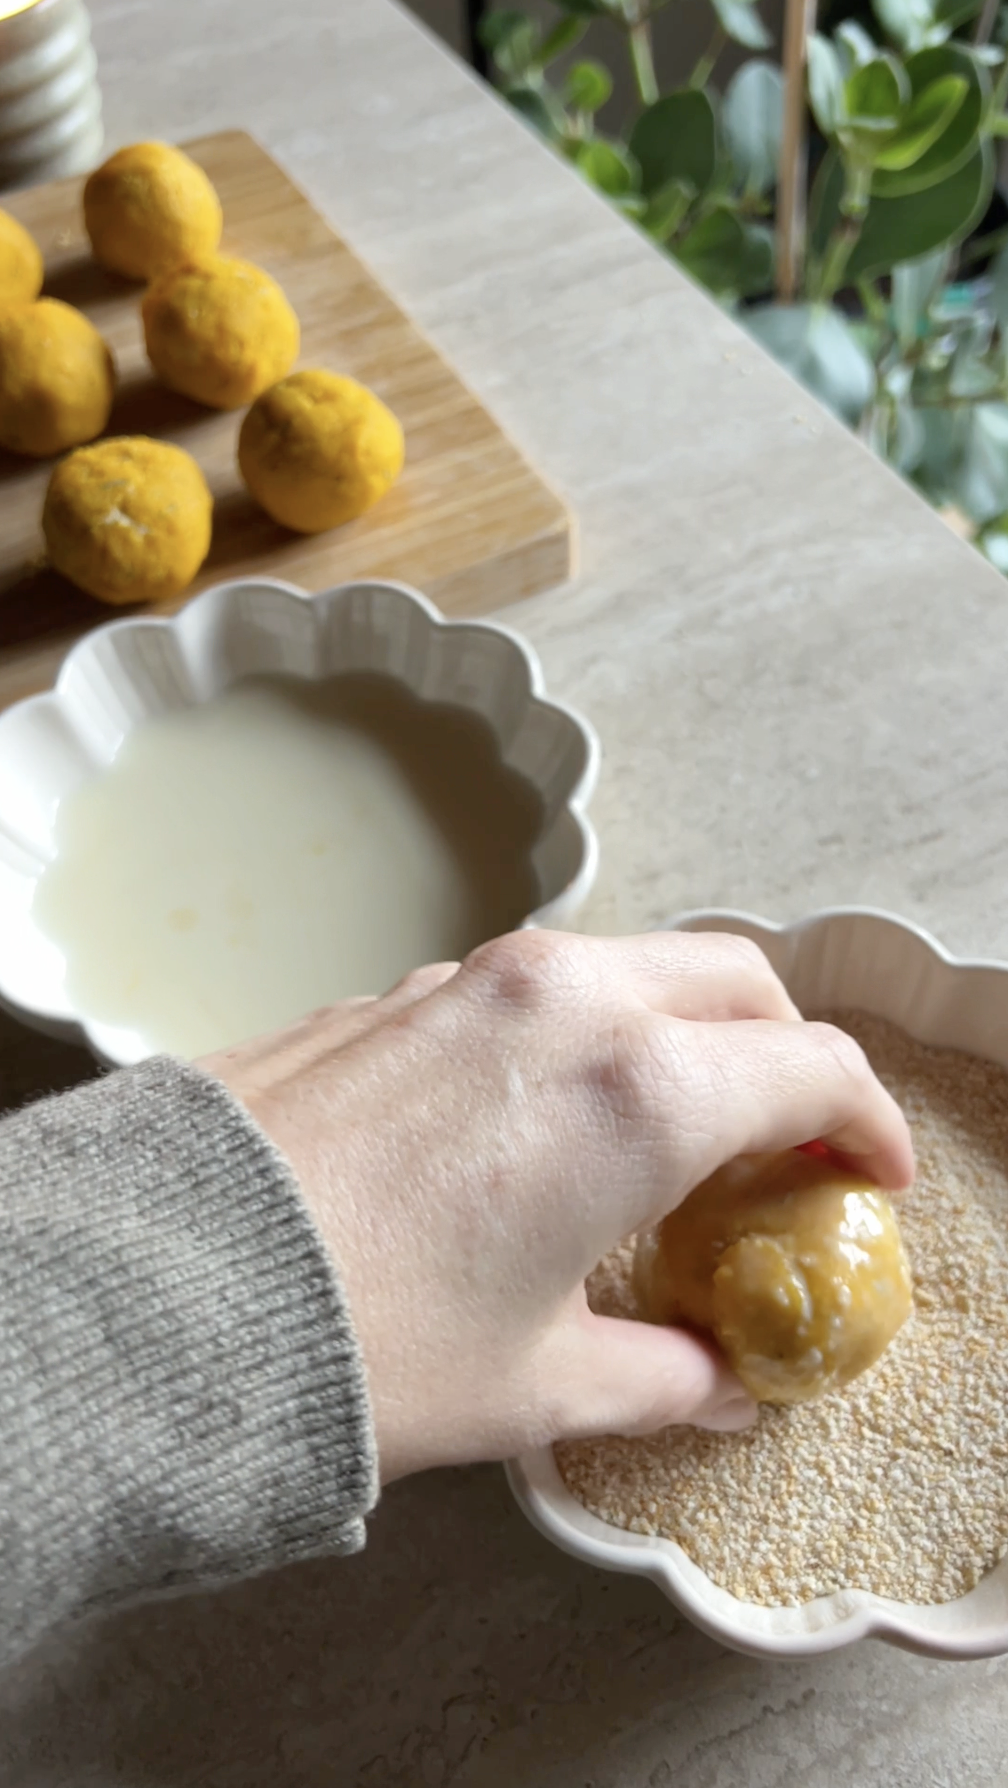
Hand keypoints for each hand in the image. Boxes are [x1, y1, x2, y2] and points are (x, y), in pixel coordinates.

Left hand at [202, 931, 913, 1483]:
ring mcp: (475, 980)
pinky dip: (580, 1028)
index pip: (813, 1067)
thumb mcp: (534, 1383)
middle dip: (785, 1048)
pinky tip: (543, 1113)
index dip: (864, 1122)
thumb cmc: (360, 1340)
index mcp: (639, 1092)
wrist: (163, 1286)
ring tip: (665, 1123)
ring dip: (679, 1026)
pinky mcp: (400, 989)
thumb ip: (655, 1374)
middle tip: (785, 1135)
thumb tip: (714, 1384)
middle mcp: (570, 1002)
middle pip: (737, 980)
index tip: (867, 1175)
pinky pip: (533, 983)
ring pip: (633, 963)